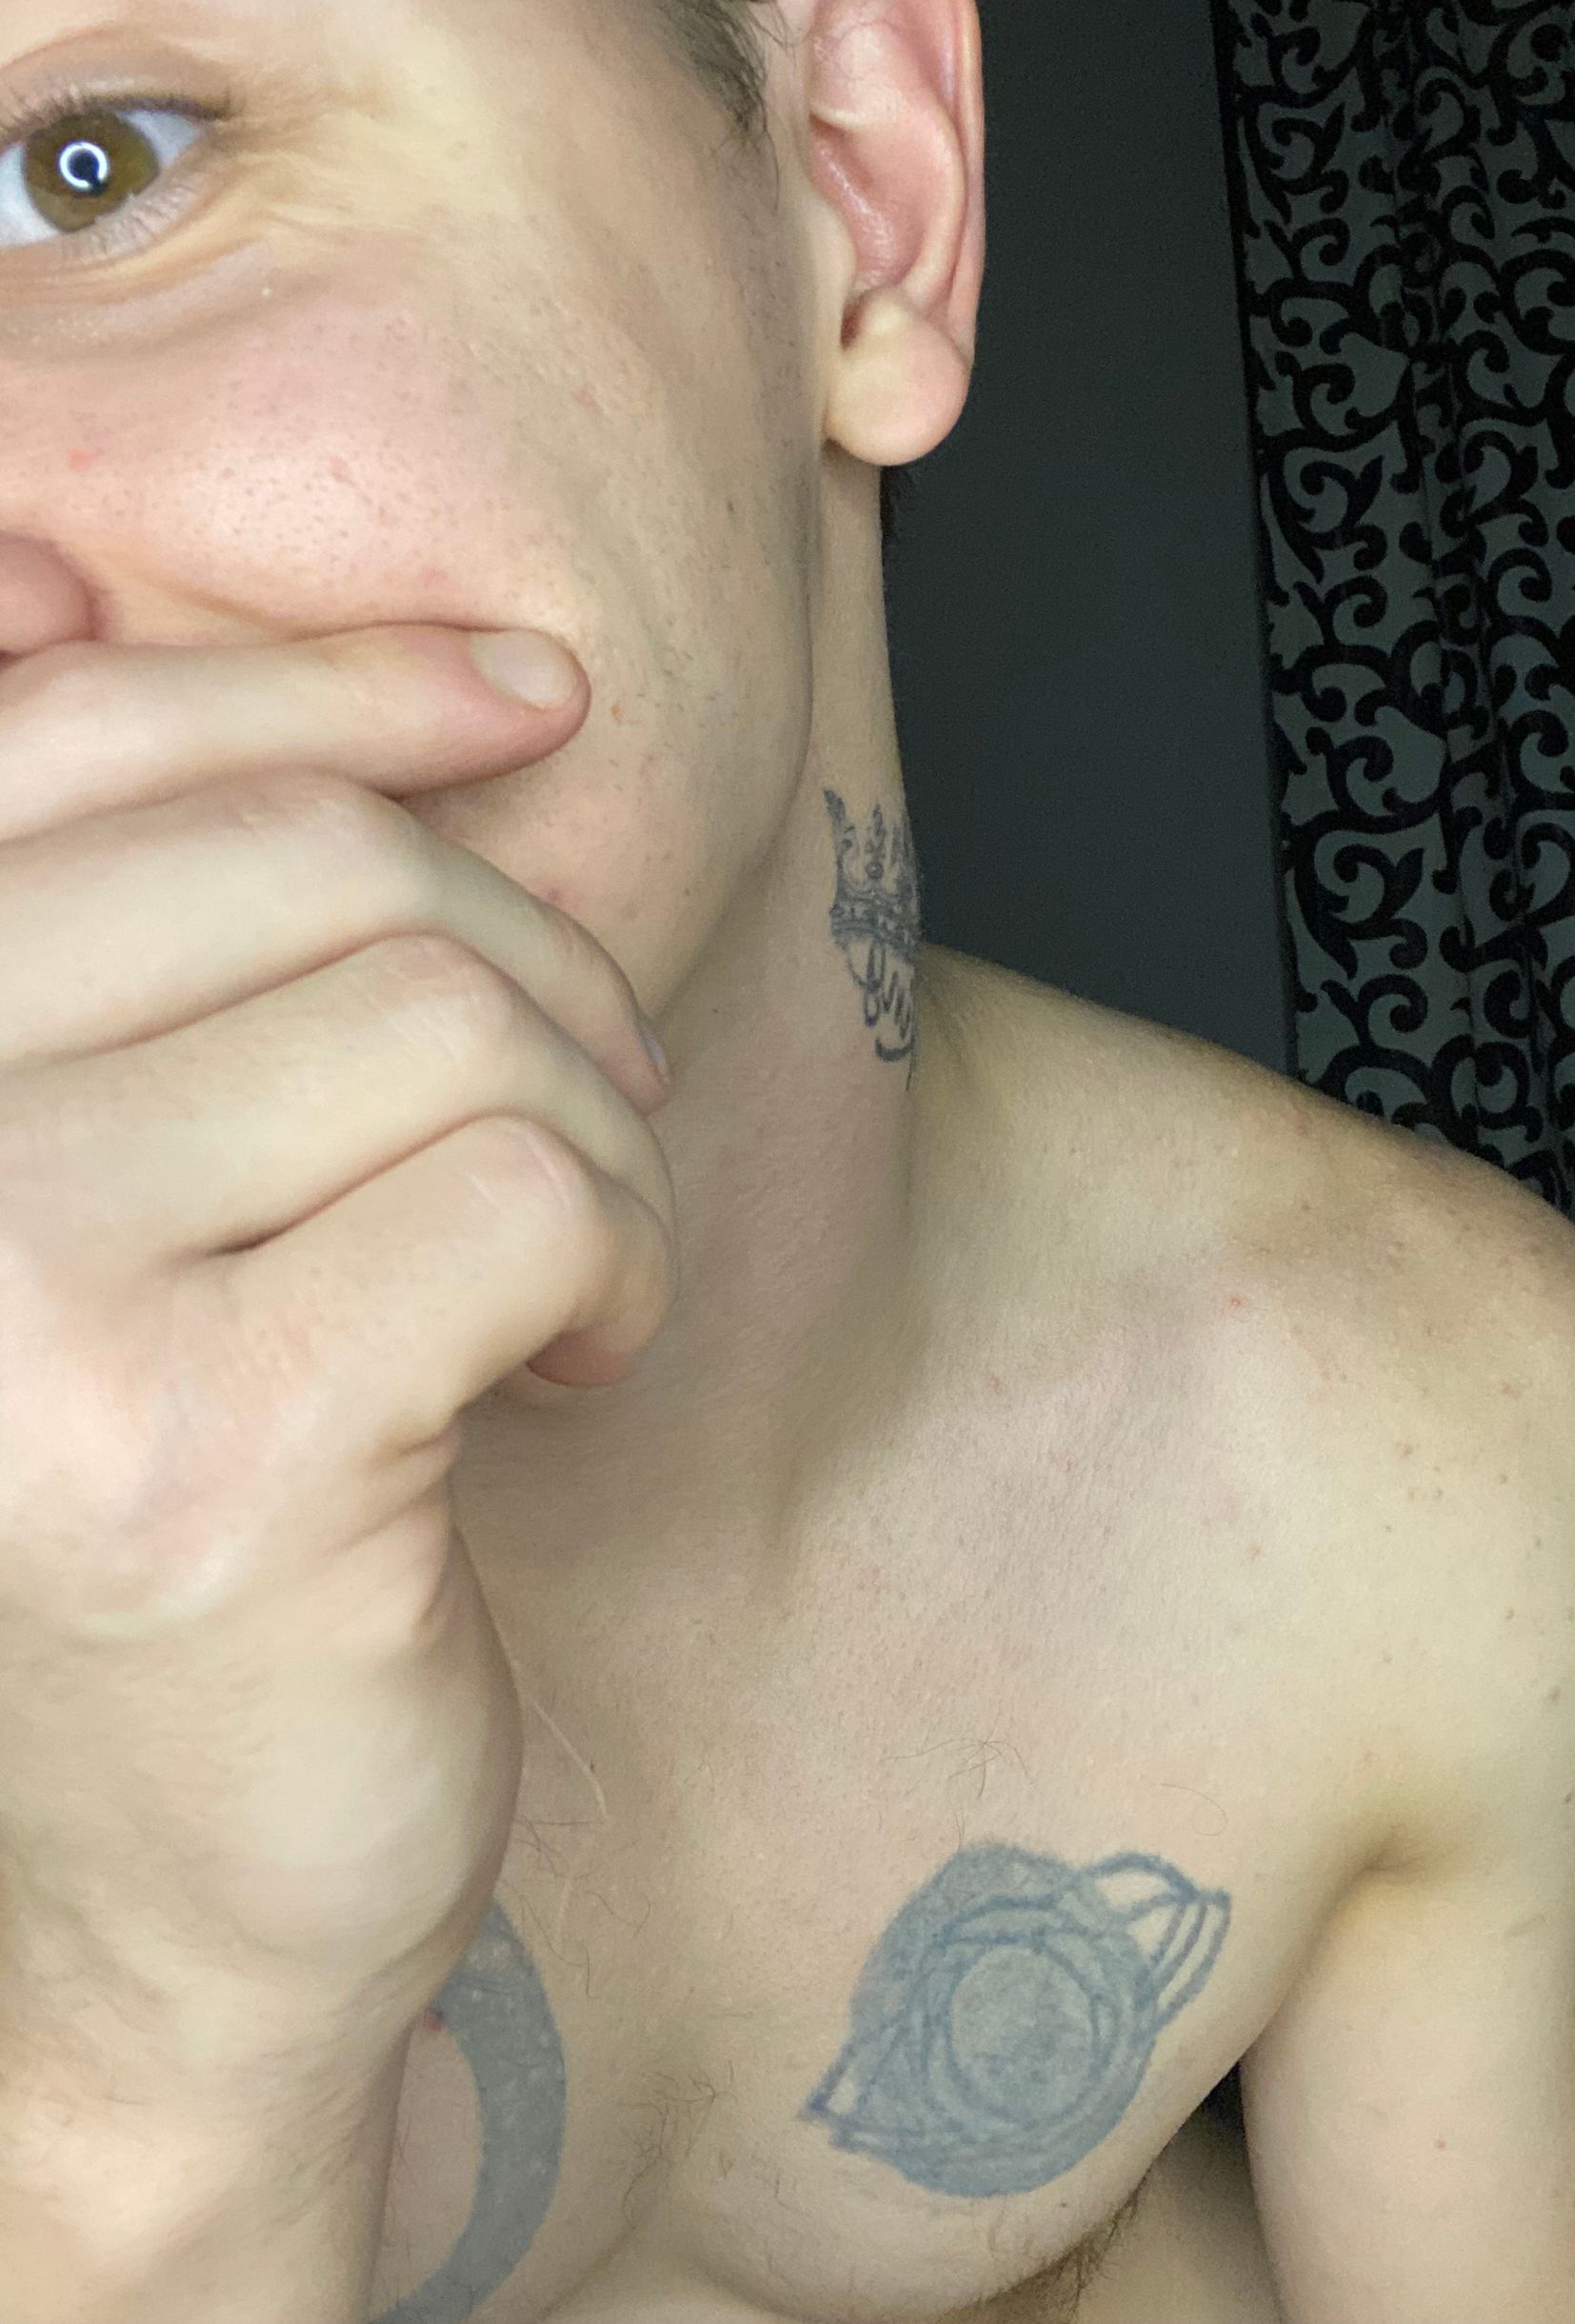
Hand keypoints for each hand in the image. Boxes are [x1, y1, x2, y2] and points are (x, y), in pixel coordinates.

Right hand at [0, 625, 676, 2096]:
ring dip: (587, 1124)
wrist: (173, 1889)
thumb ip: (101, 917)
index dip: (335, 684)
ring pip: (450, 1018)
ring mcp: (13, 1306)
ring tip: (563, 1253)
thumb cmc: (172, 1485)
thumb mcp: (109, 1172)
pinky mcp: (202, 1457)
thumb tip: (58, 583)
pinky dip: (615, 1259)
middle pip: (309, 867)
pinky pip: (522, 1192)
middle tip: (578, 1103)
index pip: (79, 744)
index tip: (529, 697)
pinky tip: (569, 1362)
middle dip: (523, 954)